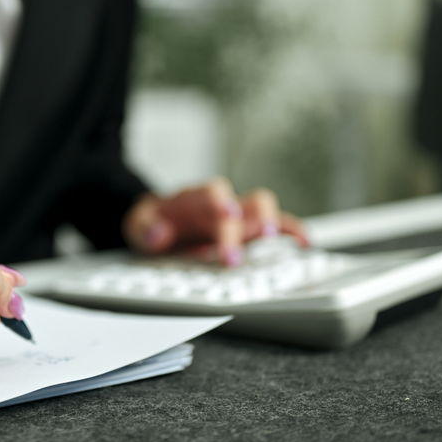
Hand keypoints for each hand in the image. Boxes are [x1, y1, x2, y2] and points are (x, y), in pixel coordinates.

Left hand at [122, 177, 308, 264]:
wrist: (156, 221)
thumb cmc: (152, 222)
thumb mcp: (136, 225)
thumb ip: (145, 228)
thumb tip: (159, 233)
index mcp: (194, 199)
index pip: (212, 194)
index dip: (221, 203)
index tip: (226, 215)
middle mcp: (222, 203)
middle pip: (245, 203)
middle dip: (252, 223)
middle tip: (255, 247)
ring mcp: (238, 216)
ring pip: (265, 210)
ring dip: (277, 225)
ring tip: (287, 244)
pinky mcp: (248, 230)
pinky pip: (276, 226)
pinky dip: (292, 233)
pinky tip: (304, 244)